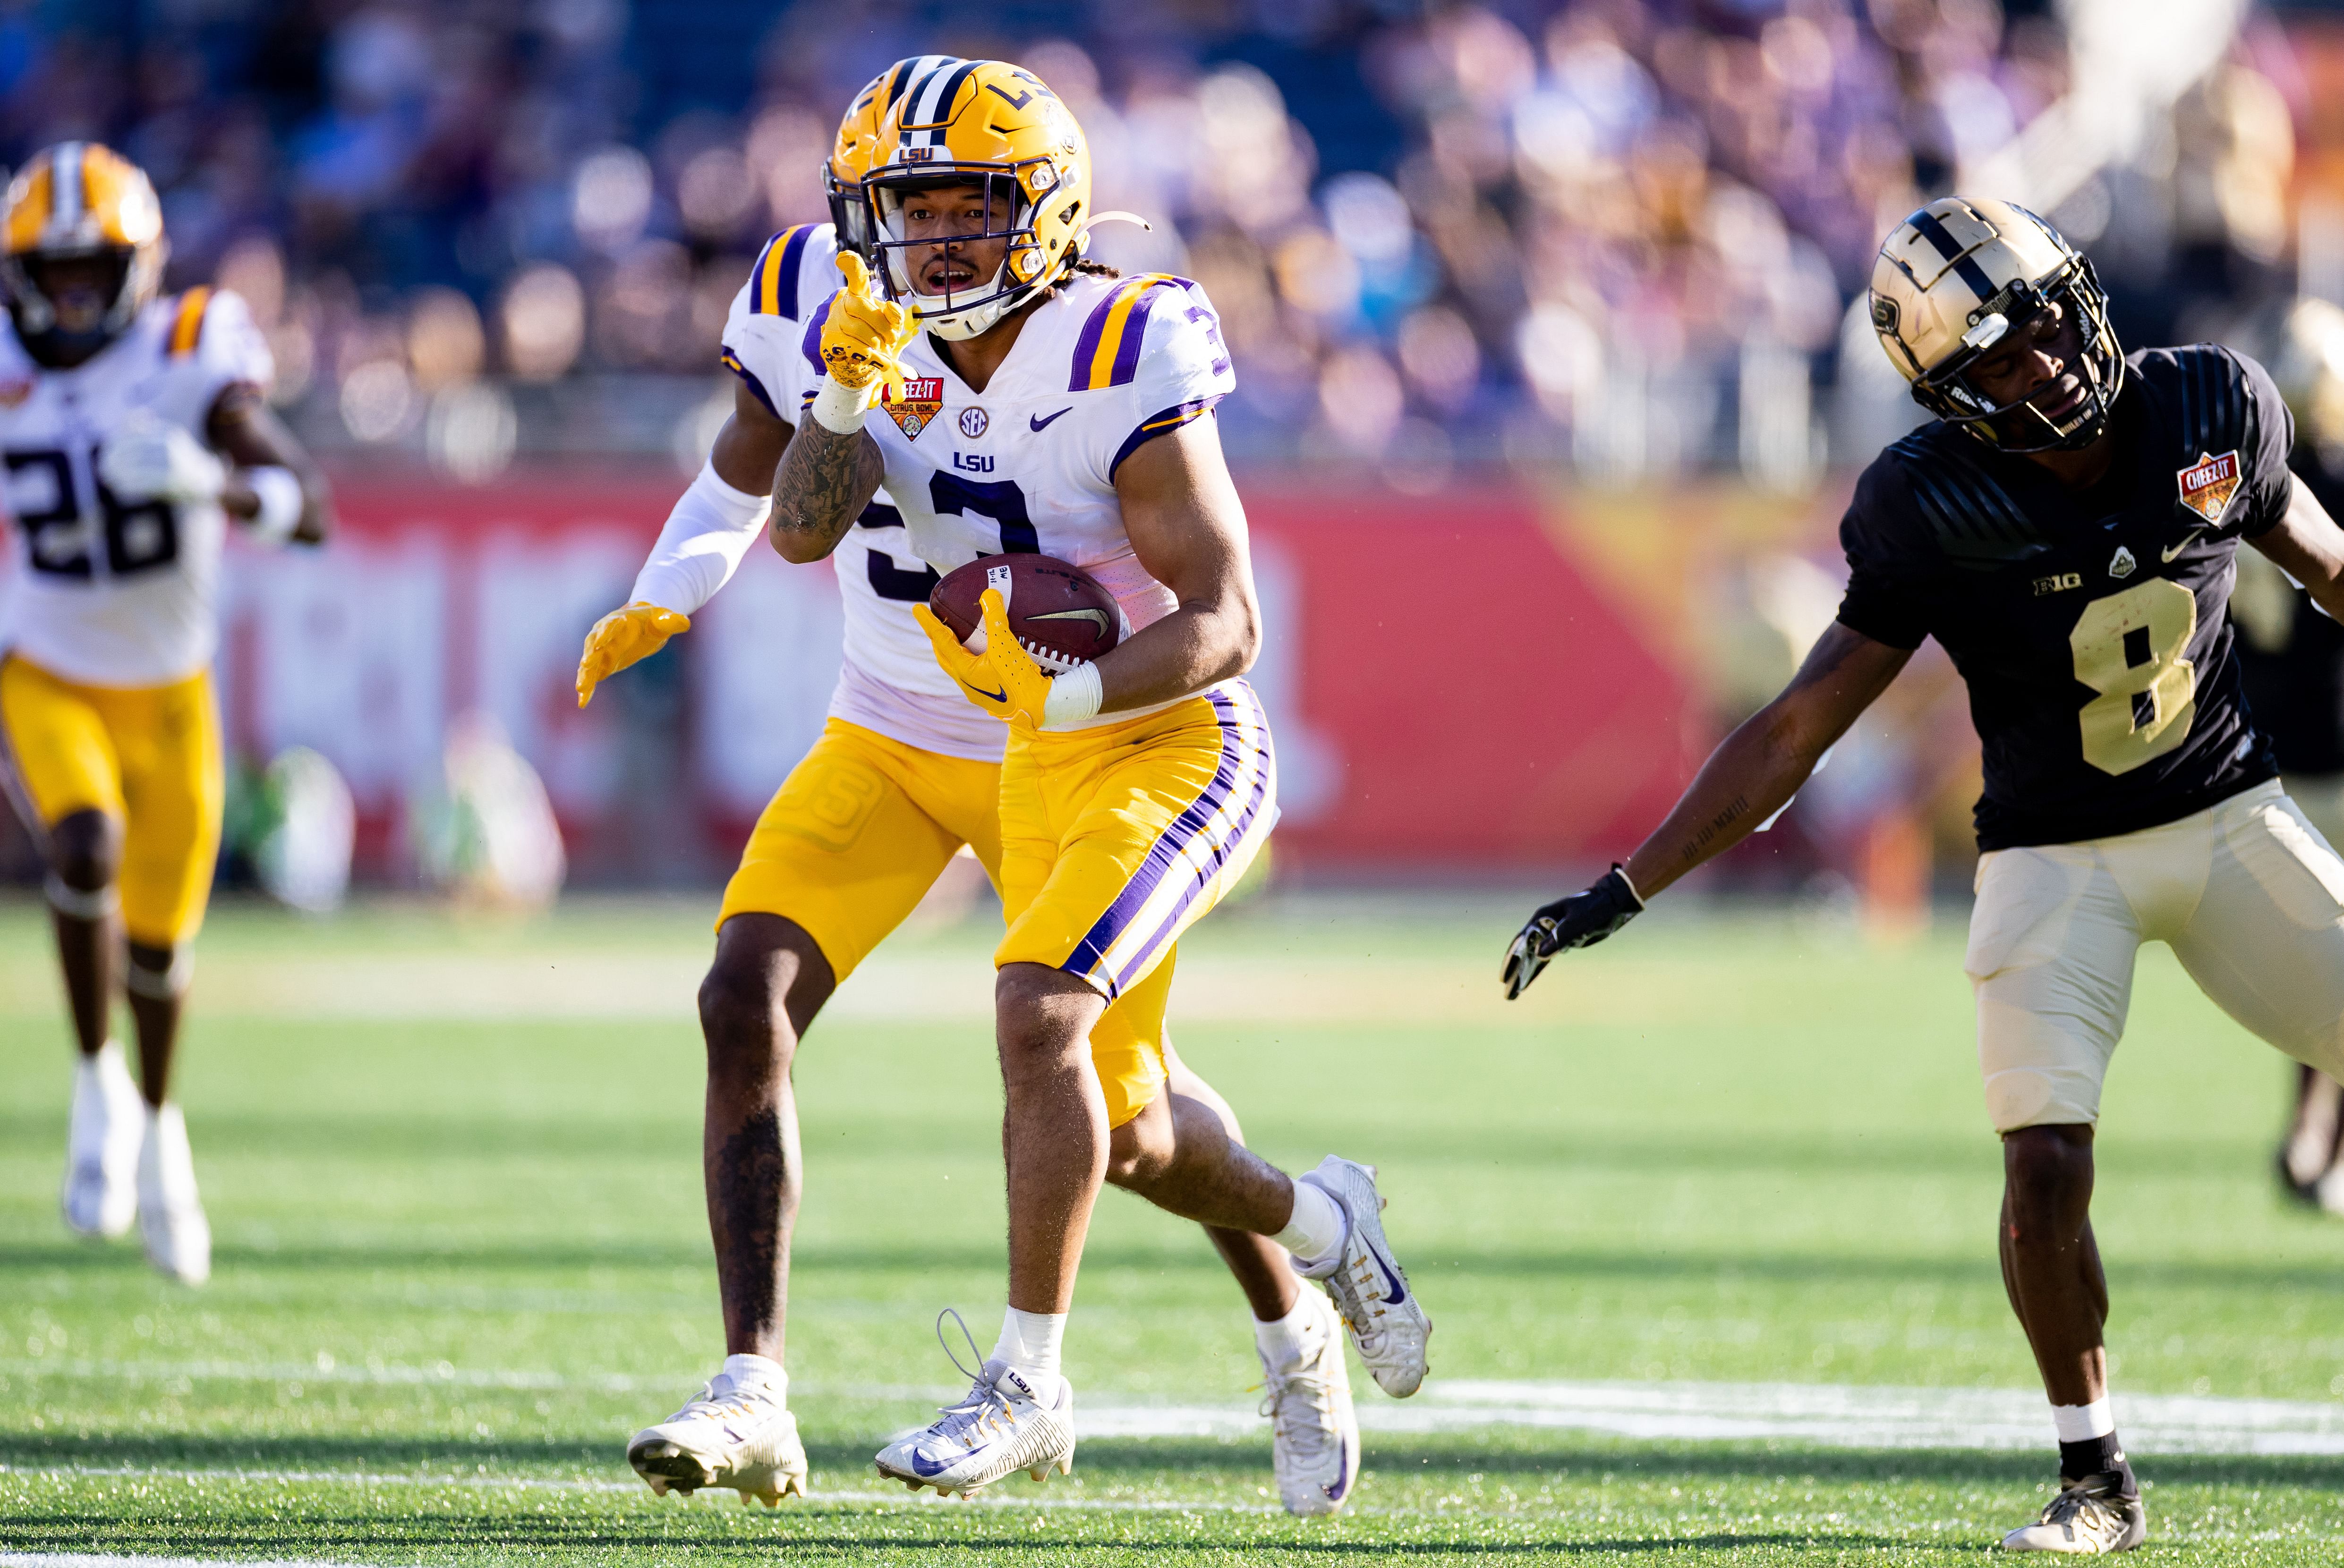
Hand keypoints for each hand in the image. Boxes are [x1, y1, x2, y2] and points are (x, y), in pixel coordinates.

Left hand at [98, 409, 226, 504]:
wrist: (211, 482)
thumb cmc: (181, 461)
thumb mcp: (167, 439)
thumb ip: (147, 428)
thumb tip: (129, 417)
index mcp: (168, 432)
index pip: (133, 434)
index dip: (116, 443)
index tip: (105, 451)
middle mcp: (171, 445)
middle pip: (133, 450)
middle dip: (114, 459)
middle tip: (102, 466)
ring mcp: (174, 463)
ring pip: (137, 466)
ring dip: (119, 473)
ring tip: (108, 477)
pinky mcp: (174, 481)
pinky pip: (144, 482)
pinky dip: (129, 485)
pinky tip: (120, 487)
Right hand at [575, 601, 690, 707]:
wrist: (644, 625)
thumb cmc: (654, 620)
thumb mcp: (665, 620)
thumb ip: (672, 622)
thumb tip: (685, 623)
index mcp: (620, 620)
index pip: (611, 626)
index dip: (605, 634)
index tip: (600, 643)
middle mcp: (605, 634)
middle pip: (594, 644)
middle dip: (590, 655)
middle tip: (587, 665)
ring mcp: (602, 650)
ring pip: (589, 662)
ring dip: (585, 674)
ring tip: (581, 688)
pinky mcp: (603, 663)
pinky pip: (592, 676)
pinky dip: (587, 688)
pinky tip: (583, 702)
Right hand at [820, 253, 915, 393]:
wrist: (859, 365)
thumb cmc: (875, 338)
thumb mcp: (890, 326)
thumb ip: (894, 315)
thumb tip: (891, 306)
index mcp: (859, 296)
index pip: (856, 277)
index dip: (851, 265)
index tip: (843, 258)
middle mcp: (843, 304)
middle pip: (860, 305)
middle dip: (882, 325)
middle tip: (890, 339)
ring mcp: (833, 322)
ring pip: (858, 329)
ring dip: (877, 344)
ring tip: (882, 349)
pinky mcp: (829, 342)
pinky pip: (853, 348)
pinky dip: (873, 357)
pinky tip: (880, 361)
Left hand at [913, 589, 1057, 730]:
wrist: (1038, 708)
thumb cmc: (1019, 679)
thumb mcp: (1006, 645)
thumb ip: (996, 618)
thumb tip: (989, 593)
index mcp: (964, 669)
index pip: (940, 640)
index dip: (929, 622)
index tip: (917, 608)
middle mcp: (965, 682)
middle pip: (944, 656)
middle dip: (937, 639)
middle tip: (936, 623)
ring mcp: (976, 690)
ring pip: (957, 666)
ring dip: (952, 651)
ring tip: (955, 637)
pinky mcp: (988, 694)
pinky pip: (971, 672)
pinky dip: (969, 659)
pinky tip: (981, 655)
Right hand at [1501, 866, 1643, 999]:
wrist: (1612, 901)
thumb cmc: (1595, 907)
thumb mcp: (1578, 922)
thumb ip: (1559, 937)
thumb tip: (1539, 955)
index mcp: (1543, 917)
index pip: (1522, 941)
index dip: (1512, 959)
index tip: (1504, 976)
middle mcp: (1543, 926)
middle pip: (1524, 952)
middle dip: (1514, 972)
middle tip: (1506, 992)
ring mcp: (1551, 934)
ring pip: (1533, 958)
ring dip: (1523, 975)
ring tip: (1512, 993)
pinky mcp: (1561, 942)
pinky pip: (1544, 959)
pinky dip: (1536, 971)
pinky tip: (1527, 982)